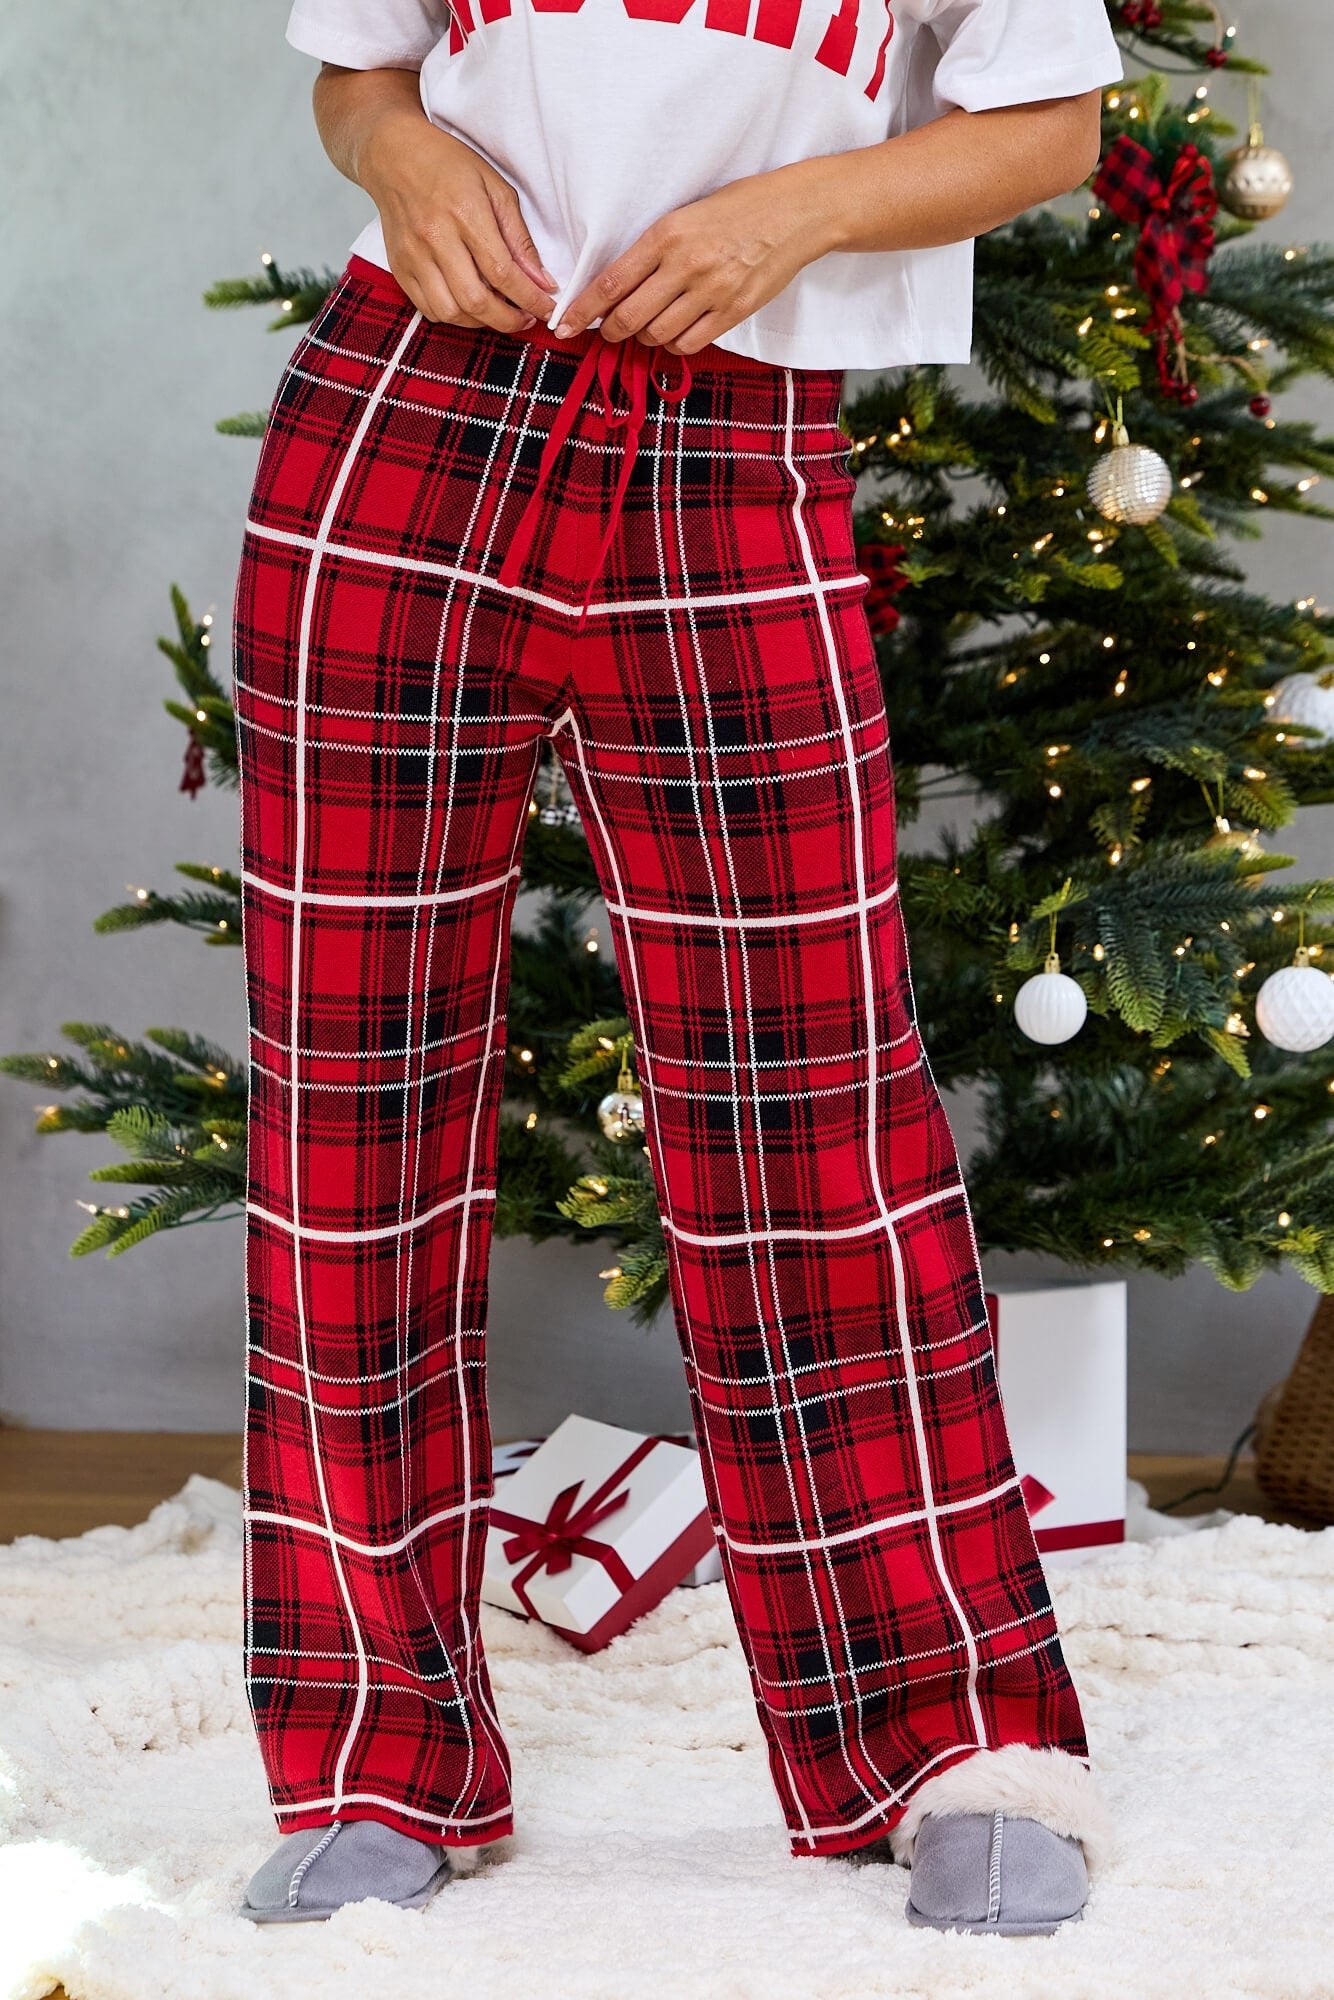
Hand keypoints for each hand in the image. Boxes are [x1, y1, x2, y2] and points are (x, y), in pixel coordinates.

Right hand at [359, 110, 560, 333]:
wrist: (394, 154)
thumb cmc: (448, 165)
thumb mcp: (495, 188)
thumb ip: (519, 238)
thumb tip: (541, 280)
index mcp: (465, 212)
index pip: (503, 272)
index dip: (530, 299)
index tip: (546, 310)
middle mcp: (435, 237)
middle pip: (476, 300)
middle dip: (508, 320)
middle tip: (525, 319)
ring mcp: (413, 255)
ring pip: (451, 312)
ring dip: (481, 322)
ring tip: (498, 311)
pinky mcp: (399, 267)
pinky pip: (429, 309)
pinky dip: (455, 316)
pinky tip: (469, 305)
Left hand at [552, 159, 841, 354]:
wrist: (797, 213)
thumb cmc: (740, 208)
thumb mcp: (687, 214)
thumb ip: (654, 249)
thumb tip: (619, 287)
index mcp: (667, 234)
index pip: (611, 283)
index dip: (582, 311)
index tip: (565, 326)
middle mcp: (686, 264)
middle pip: (629, 317)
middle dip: (610, 331)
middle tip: (607, 331)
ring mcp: (711, 292)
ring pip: (657, 335)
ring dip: (645, 336)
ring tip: (648, 324)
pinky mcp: (733, 311)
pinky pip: (689, 343)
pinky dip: (674, 344)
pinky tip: (675, 332)